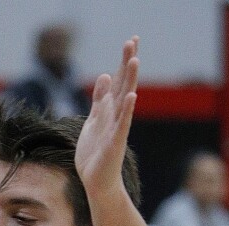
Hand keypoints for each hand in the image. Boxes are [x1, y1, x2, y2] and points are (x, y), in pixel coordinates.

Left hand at [75, 38, 139, 200]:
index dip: (123, 62)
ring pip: (125, 100)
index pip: (118, 81)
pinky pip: (122, 124)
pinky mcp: (115, 143)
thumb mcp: (93, 121)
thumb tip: (105, 75)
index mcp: (110, 110)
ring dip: (130, 81)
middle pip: (124, 84)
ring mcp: (117, 128)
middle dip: (127, 63)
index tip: (131, 40)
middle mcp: (117, 116)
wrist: (96, 182)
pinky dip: (127, 110)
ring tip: (135, 60)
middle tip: (133, 40)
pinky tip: (131, 97)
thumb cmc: (95, 154)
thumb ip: (99, 100)